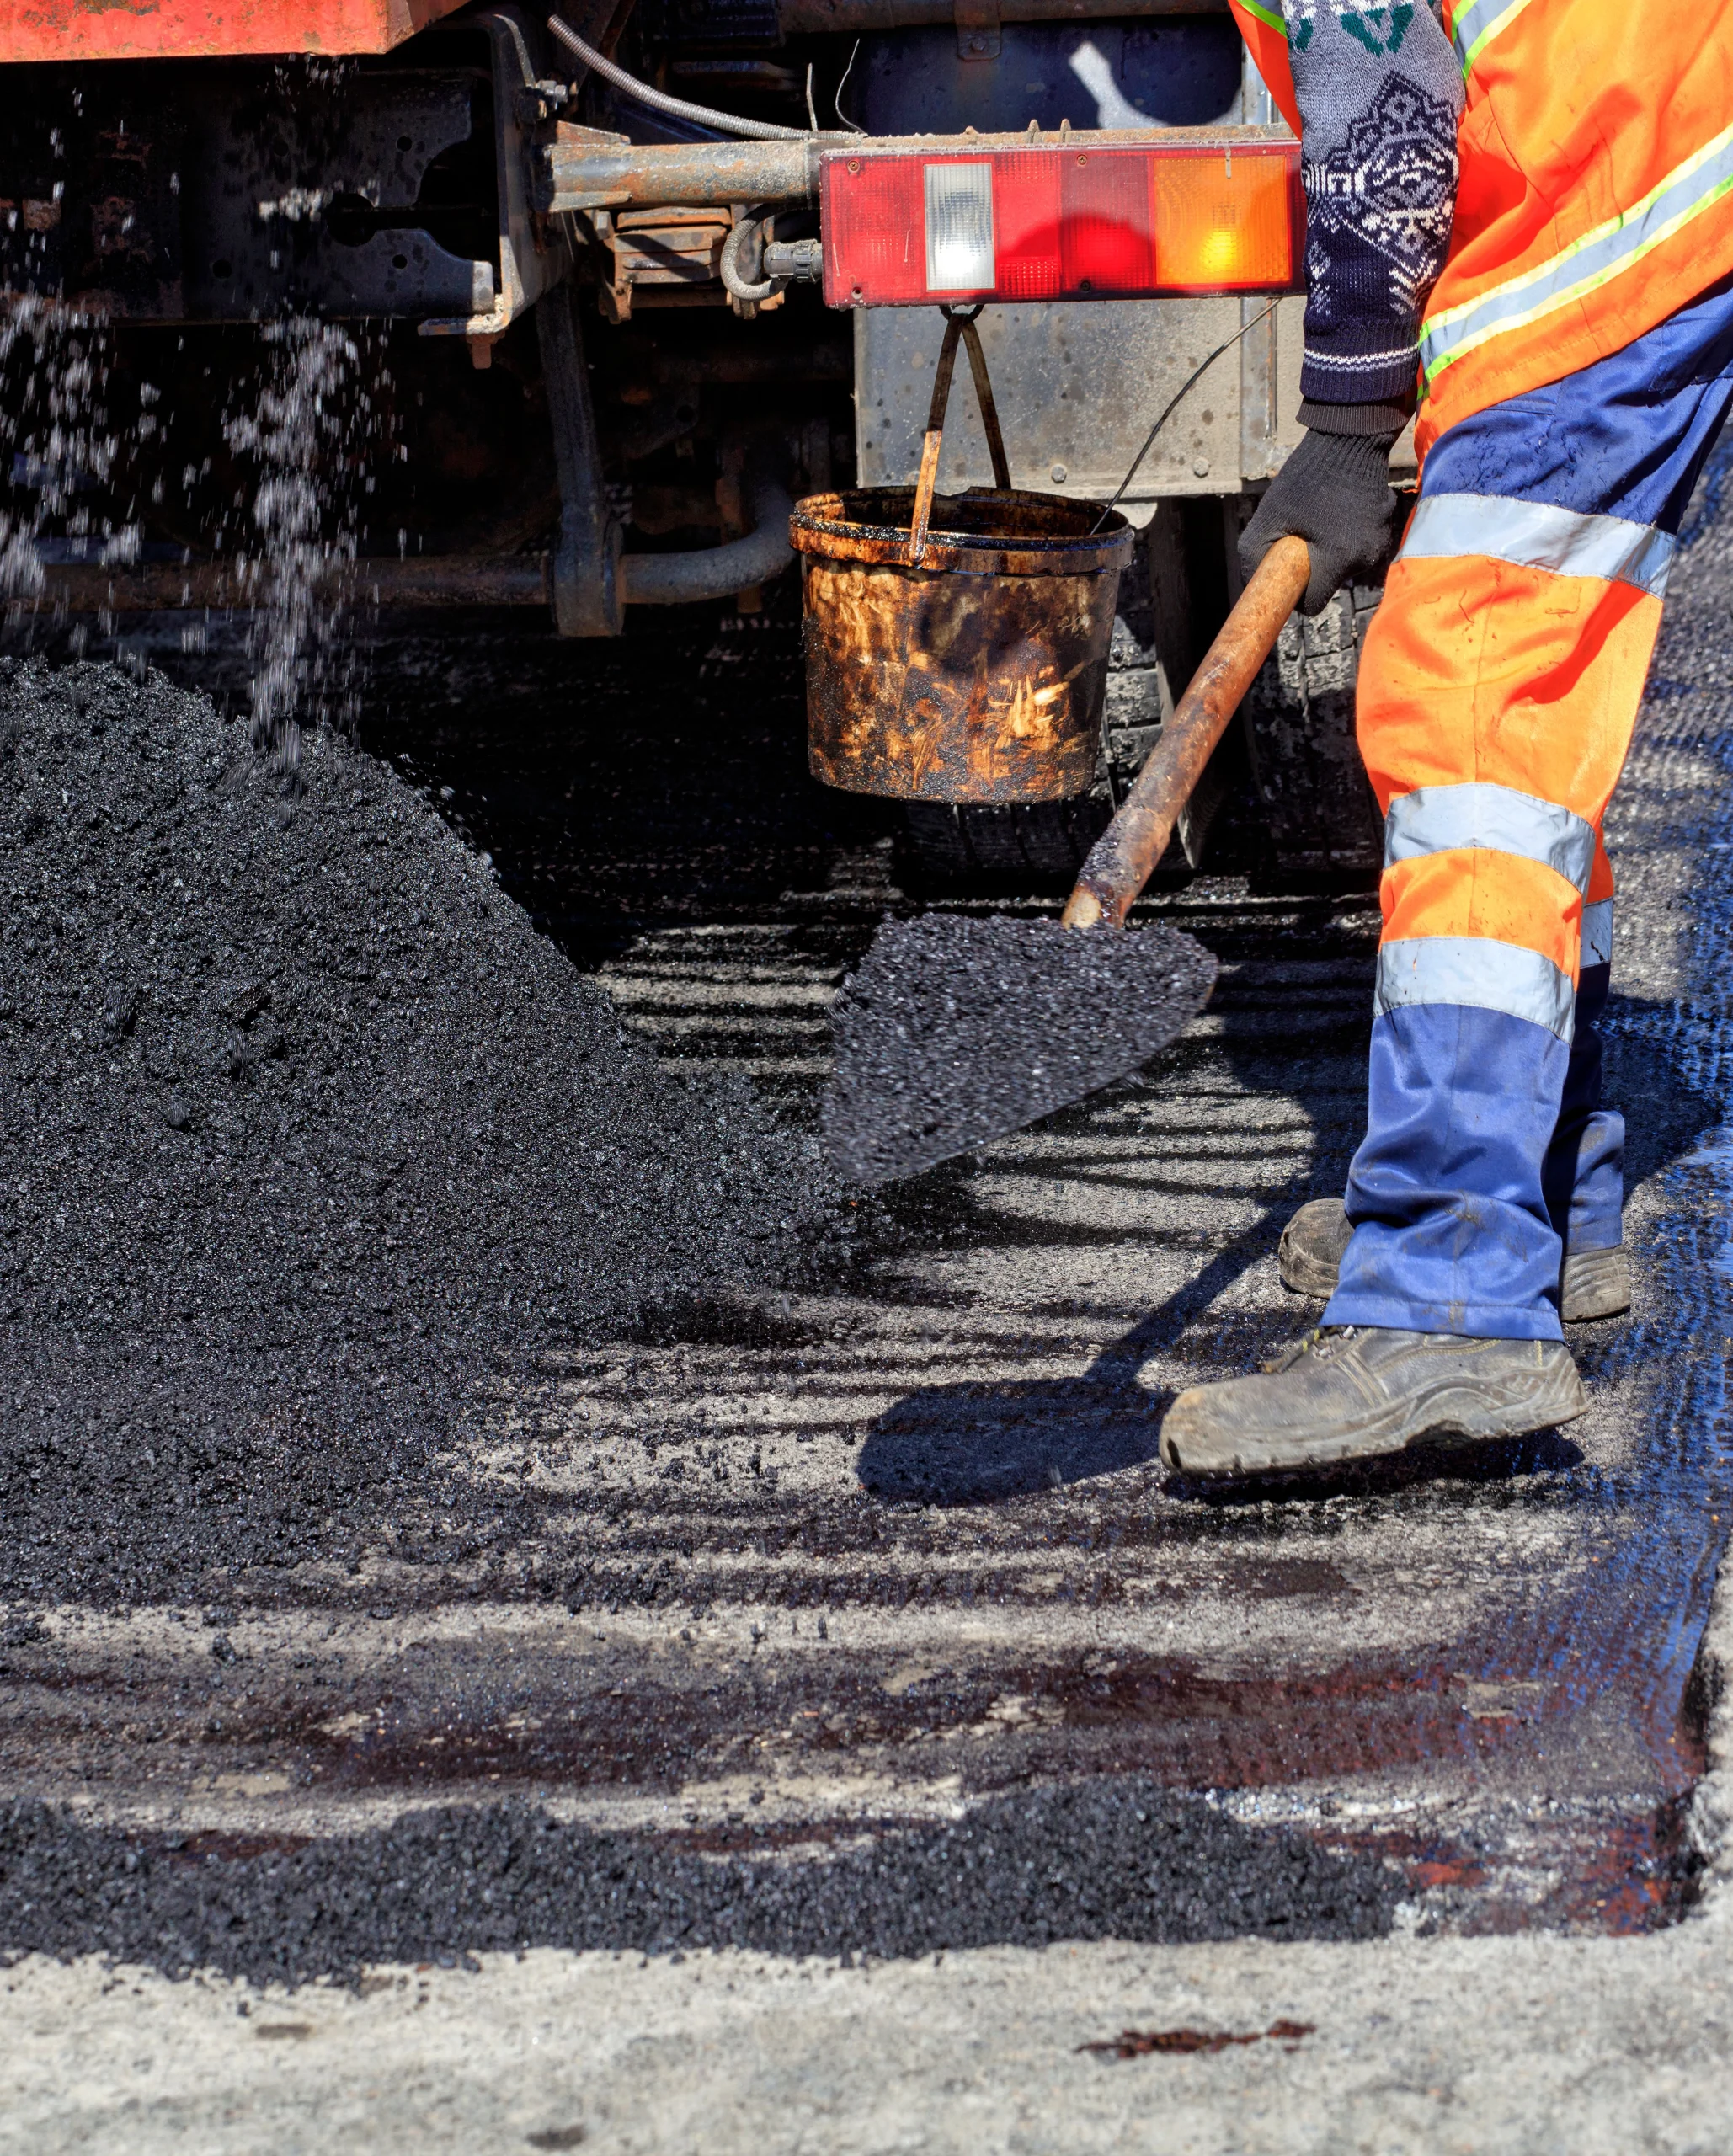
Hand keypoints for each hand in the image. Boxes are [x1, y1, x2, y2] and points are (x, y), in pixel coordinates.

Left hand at [1239, 426, 1401, 616]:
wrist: (1350, 438)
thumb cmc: (1307, 477)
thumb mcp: (1268, 517)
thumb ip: (1253, 558)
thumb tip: (1256, 586)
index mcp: (1338, 558)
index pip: (1313, 606)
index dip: (1296, 597)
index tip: (1289, 579)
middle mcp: (1365, 556)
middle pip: (1328, 584)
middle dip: (1313, 570)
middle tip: (1303, 536)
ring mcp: (1380, 542)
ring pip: (1344, 566)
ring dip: (1330, 552)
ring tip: (1322, 518)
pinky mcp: (1387, 527)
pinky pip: (1359, 546)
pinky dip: (1346, 536)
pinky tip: (1339, 510)